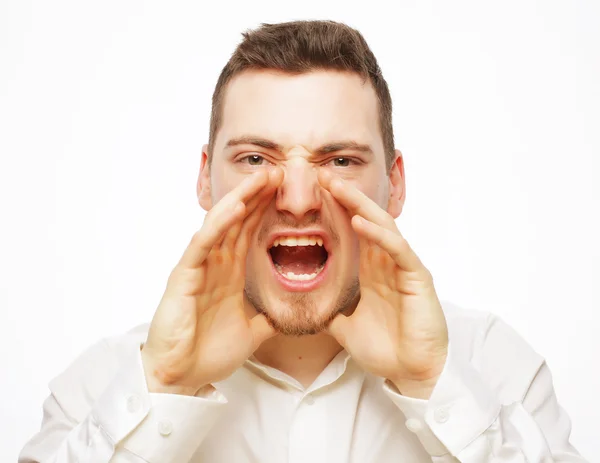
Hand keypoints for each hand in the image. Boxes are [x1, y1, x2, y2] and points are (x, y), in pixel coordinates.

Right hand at [141, 168, 282, 395]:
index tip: (287, 192)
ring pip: (221, 224)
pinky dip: (219, 224)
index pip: (249, 232)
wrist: (181, 377)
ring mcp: (198, 267)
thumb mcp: (252, 331)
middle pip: (238, 221)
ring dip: (241, 199)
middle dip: (258, 195)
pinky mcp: (184, 276)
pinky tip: (235, 207)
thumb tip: (290, 312)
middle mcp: (214, 264)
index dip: (266, 211)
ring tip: (263, 178)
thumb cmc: (208, 352)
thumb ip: (268, 317)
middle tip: (281, 172)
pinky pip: (202, 244)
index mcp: (229, 273)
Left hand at [318, 171, 447, 398]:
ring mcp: (403, 266)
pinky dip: (378, 234)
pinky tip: (359, 221)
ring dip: (358, 204)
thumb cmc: (384, 347)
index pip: (351, 232)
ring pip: (381, 226)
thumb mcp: (344, 323)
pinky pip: (397, 249)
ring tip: (336, 186)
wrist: (412, 371)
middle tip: (321, 175)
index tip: (311, 192)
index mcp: (371, 269)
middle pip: (365, 219)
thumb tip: (302, 302)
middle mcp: (387, 262)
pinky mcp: (417, 277)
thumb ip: (328, 306)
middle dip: (344, 196)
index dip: (334, 211)